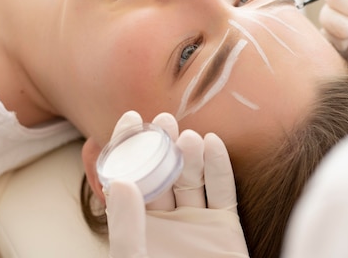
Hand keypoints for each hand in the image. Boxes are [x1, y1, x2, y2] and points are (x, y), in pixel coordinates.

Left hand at [104, 111, 248, 257]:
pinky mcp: (225, 228)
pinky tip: (213, 143)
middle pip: (164, 173)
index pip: (131, 178)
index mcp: (138, 224)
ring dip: (192, 154)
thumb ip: (126, 227)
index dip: (129, 148)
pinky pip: (223, 192)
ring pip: (193, 179)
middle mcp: (167, 219)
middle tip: (165, 120)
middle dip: (164, 145)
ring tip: (190, 137)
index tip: (131, 118)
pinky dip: (219, 167)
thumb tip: (122, 183)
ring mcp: (196, 222)